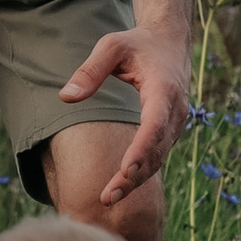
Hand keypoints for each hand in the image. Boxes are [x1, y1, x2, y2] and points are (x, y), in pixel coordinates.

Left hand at [60, 23, 190, 212]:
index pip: (154, 126)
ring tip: (109, 198)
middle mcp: (175, 111)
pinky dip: (141, 172)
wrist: (169, 41)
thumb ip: (90, 70)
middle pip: (156, 151)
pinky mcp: (169, 129)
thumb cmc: (138, 43)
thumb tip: (65, 97)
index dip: (140, 150)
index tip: (124, 171)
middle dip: (133, 177)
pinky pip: (157, 155)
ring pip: (158, 158)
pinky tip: (121, 187)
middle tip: (107, 197)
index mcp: (164, 90)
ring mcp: (175, 122)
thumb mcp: (111, 46)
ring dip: (136, 180)